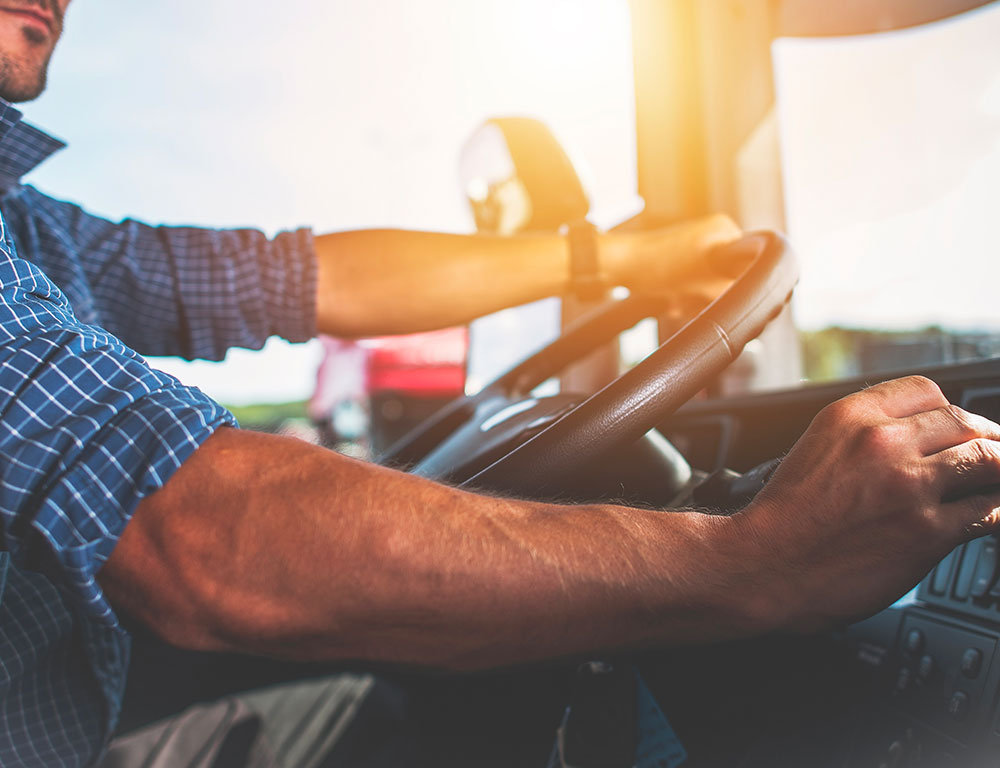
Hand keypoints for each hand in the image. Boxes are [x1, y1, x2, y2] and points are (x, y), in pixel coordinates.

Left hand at [602, 214, 744, 309]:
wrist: (620, 265)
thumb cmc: (655, 267)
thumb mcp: (701, 283)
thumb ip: (730, 289)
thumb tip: (752, 298)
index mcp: (724, 230)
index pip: (750, 263)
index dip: (738, 286)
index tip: (721, 297)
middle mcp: (714, 233)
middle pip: (729, 277)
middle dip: (709, 295)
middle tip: (691, 299)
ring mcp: (698, 246)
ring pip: (710, 285)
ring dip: (694, 299)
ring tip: (677, 300)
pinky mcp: (683, 259)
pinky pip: (695, 283)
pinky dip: (685, 295)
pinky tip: (672, 300)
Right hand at [729, 376, 999, 632]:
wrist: (767, 566)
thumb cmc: (785, 517)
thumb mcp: (816, 447)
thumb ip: (863, 432)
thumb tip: (914, 434)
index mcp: (852, 415)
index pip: (927, 390)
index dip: (948, 409)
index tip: (957, 426)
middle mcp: (883, 442)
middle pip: (965, 422)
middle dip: (983, 439)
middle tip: (989, 453)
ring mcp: (910, 485)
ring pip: (987, 460)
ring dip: (994, 471)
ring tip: (992, 481)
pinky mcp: (928, 530)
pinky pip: (987, 511)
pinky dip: (992, 511)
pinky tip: (986, 514)